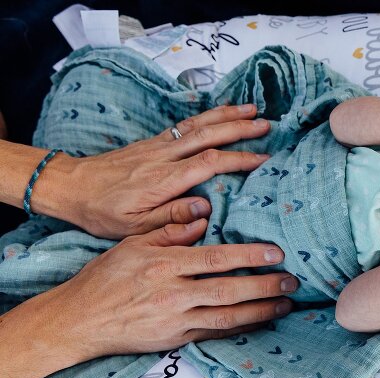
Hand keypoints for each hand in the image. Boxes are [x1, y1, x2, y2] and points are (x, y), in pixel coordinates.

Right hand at [28, 219, 296, 359]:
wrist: (79, 321)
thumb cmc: (105, 278)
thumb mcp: (133, 245)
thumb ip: (169, 231)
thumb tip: (204, 218)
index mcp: (164, 265)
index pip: (216, 259)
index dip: (249, 256)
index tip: (275, 253)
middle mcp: (172, 294)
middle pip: (228, 290)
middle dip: (265, 286)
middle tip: (292, 280)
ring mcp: (175, 321)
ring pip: (227, 317)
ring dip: (260, 311)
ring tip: (286, 304)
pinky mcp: (175, 340)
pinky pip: (215, 334)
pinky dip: (240, 328)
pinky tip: (260, 322)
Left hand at [45, 104, 270, 238]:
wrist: (72, 186)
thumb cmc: (102, 212)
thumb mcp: (134, 226)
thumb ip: (171, 218)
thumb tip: (206, 210)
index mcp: (163, 179)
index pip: (209, 164)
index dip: (238, 159)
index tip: (263, 160)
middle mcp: (163, 156)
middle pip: (208, 135)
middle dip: (239, 128)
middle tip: (267, 125)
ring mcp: (158, 145)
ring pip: (198, 124)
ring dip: (227, 115)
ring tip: (252, 109)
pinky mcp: (153, 141)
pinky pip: (186, 125)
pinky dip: (207, 116)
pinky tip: (221, 114)